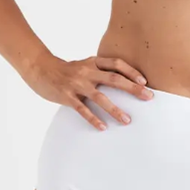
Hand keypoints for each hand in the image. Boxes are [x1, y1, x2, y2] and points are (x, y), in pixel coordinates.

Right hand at [24, 53, 153, 129]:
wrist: (41, 69)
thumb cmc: (68, 70)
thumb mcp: (85, 64)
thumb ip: (101, 70)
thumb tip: (124, 81)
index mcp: (93, 62)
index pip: (116, 63)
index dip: (131, 71)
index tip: (145, 81)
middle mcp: (87, 71)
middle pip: (114, 79)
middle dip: (132, 88)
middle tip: (148, 97)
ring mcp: (76, 84)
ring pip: (100, 97)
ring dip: (115, 109)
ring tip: (127, 120)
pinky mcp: (66, 96)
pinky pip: (82, 109)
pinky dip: (94, 118)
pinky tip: (103, 127)